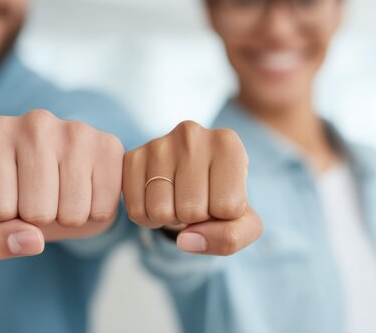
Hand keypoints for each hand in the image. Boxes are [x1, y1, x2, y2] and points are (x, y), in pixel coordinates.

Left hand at [0, 110, 124, 259]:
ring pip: (71, 213)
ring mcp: (77, 130)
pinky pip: (102, 210)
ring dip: (67, 218)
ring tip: (61, 192)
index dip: (4, 218)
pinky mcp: (110, 145)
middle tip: (40, 195)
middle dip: (38, 219)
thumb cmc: (14, 197)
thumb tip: (33, 242)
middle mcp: (34, 122)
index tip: (9, 195)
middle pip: (36, 212)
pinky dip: (94, 213)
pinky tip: (86, 188)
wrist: (58, 177)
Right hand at [123, 121, 261, 254]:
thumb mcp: (243, 221)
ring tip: (178, 200)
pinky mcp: (132, 158)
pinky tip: (159, 200)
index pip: (227, 208)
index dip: (224, 216)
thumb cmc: (222, 198)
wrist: (193, 179)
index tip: (220, 198)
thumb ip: (231, 237)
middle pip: (191, 210)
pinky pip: (135, 211)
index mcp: (227, 143)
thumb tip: (185, 240)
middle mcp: (191, 135)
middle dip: (195, 219)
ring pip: (160, 211)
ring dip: (170, 219)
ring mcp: (158, 144)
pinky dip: (148, 218)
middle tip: (197, 201)